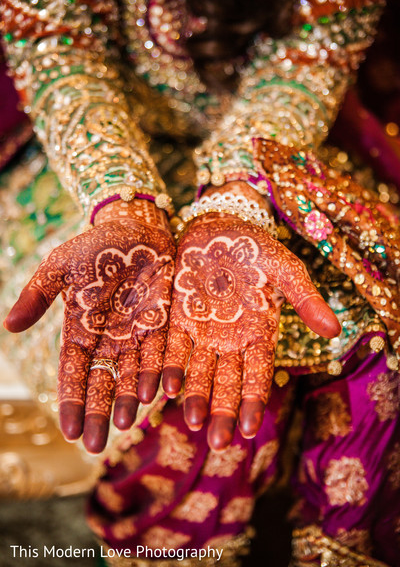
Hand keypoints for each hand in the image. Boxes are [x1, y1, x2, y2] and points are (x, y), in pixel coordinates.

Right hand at [4, 200, 174, 452]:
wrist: (136, 228)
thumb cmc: (95, 246)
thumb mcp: (59, 267)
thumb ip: (37, 296)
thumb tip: (9, 328)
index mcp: (80, 330)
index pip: (73, 374)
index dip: (71, 402)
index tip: (70, 431)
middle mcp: (109, 339)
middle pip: (103, 383)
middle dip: (99, 414)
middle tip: (97, 447)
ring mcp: (137, 334)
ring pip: (132, 375)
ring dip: (129, 400)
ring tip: (126, 424)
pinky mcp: (164, 324)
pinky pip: (162, 354)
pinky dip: (160, 373)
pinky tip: (158, 392)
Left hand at [162, 205, 339, 450]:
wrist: (218, 225)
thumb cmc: (256, 248)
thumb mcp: (285, 268)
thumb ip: (305, 298)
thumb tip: (335, 331)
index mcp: (258, 333)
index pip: (258, 376)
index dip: (254, 402)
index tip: (251, 430)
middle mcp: (229, 341)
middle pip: (226, 383)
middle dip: (221, 411)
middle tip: (217, 441)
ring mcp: (201, 332)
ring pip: (197, 372)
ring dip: (193, 396)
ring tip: (189, 419)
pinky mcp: (176, 319)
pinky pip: (171, 348)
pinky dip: (167, 368)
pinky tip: (160, 388)